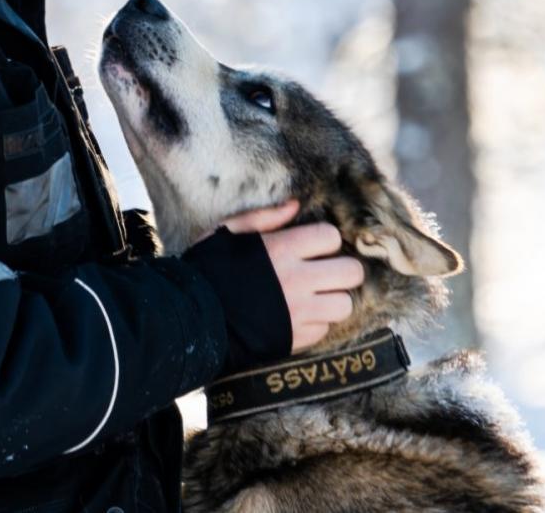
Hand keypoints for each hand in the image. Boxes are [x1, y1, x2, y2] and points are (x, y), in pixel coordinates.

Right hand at [223, 201, 364, 352]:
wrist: (193, 316)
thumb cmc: (209, 267)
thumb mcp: (229, 231)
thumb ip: (264, 217)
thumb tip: (295, 205)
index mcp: (282, 248)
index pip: (331, 237)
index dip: (324, 240)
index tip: (313, 246)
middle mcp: (297, 279)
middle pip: (351, 272)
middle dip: (342, 269)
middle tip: (326, 271)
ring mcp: (299, 312)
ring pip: (345, 305)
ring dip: (334, 299)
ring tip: (317, 296)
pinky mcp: (295, 338)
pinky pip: (325, 329)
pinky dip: (316, 322)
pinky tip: (299, 315)